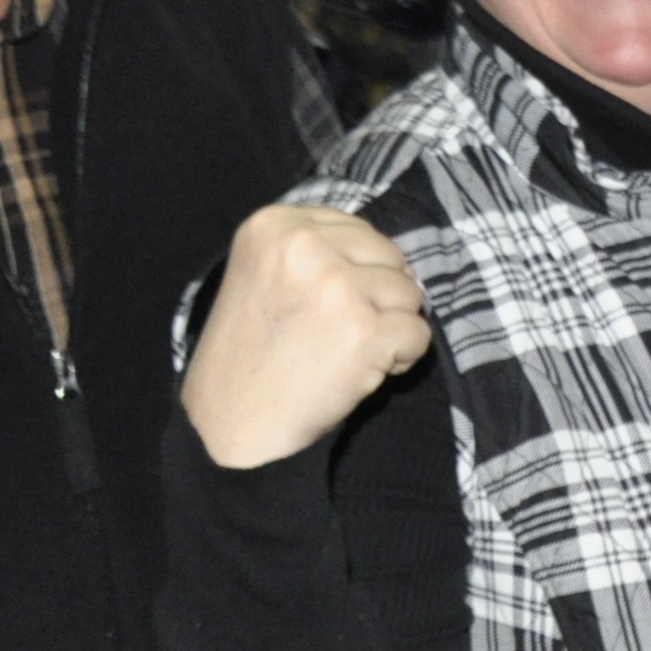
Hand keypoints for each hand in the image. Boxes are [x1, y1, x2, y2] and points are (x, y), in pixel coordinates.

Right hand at [181, 205, 431, 471]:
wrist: (231, 425)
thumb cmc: (253, 354)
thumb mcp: (264, 275)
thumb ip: (317, 250)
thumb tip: (393, 255)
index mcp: (274, 226)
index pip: (356, 230)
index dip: (354, 272)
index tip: (321, 306)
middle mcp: (303, 247)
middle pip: (388, 257)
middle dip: (377, 296)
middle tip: (334, 333)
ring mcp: (336, 287)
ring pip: (409, 294)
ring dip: (389, 327)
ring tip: (343, 352)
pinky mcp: (364, 330)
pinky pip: (419, 334)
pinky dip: (401, 359)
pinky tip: (360, 372)